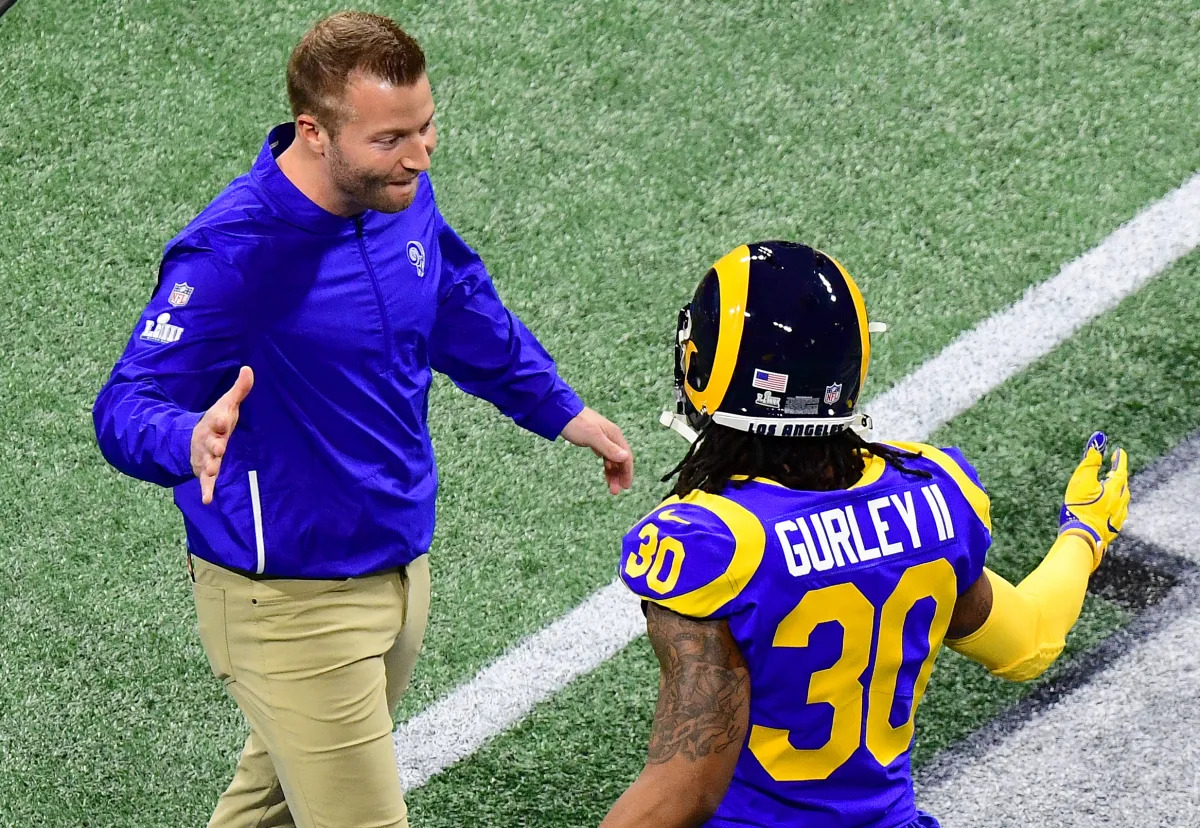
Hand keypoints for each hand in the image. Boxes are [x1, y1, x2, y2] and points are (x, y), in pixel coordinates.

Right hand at [191, 366, 253, 504]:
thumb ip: (239, 390)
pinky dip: (206, 490)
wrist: (193, 437)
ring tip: (211, 471)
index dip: (220, 419)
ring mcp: (204, 456)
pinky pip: (205, 482)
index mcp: (215, 422)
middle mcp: (208, 440)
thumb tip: (248, 368)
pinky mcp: (204, 470)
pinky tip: (207, 500)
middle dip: (214, 445)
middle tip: (219, 447)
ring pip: (206, 462)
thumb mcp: (227, 405)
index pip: (217, 419)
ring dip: (209, 466)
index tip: (223, 419)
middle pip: (211, 442)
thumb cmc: (218, 421)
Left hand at [561, 406, 633, 494]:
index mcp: (614, 435)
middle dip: (619, 475)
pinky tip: (605, 470)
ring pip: (612, 458)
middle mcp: (611, 436)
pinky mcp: (594, 439)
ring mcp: (603, 437)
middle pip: (620, 459)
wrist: (560, 413)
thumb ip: (609, 448)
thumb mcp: (593, 437)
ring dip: (612, 472)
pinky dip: (606, 464)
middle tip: (615, 491)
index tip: (625, 486)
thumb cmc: (576, 424)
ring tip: (610, 486)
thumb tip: (625, 457)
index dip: (627, 472)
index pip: (626, 456)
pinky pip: (605, 454)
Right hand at [1059, 431, 1129, 569]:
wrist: (1081, 537)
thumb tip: (1098, 439)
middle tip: (1112, 470)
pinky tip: (1108, 509)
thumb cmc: (1079, 507)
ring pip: (1122, 499)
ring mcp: (1118, 517)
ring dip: (1117, 491)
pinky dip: (1114, 506)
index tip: (1119, 451)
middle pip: (1123, 485)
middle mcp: (1121, 502)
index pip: (1121, 469)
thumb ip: (1091, 460)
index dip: (1120, 459)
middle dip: (1118, 476)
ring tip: (1109, 488)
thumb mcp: (1082, 480)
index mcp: (1115, 489)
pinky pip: (1117, 513)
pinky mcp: (1113, 528)